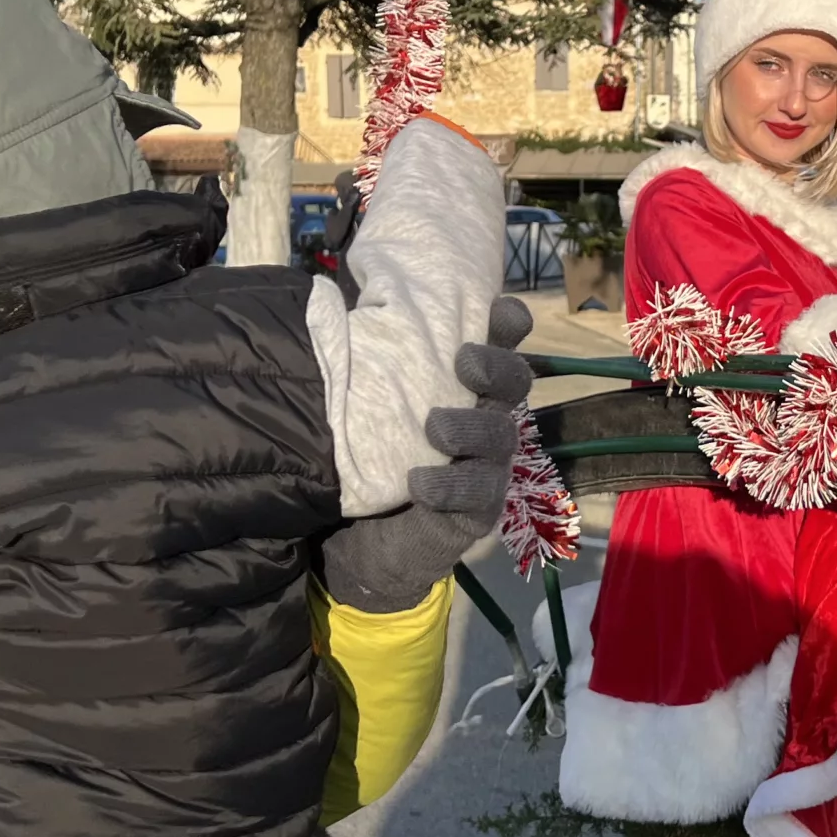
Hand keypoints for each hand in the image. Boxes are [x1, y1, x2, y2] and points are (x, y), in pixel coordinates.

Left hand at [319, 297, 533, 611]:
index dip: (506, 323)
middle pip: (515, 382)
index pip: (498, 343)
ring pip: (502, 437)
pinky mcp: (476, 509)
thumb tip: (321, 299)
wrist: (353, 537)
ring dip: (472, 428)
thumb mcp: (359, 399)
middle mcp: (483, 416)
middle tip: (464, 361)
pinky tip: (419, 483)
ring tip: (435, 428)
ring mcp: (485, 464)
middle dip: (497, 367)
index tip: (497, 310)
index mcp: (462, 383)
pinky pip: (479, 493)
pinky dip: (451, 485)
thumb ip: (356, 355)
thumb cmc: (360, 453)